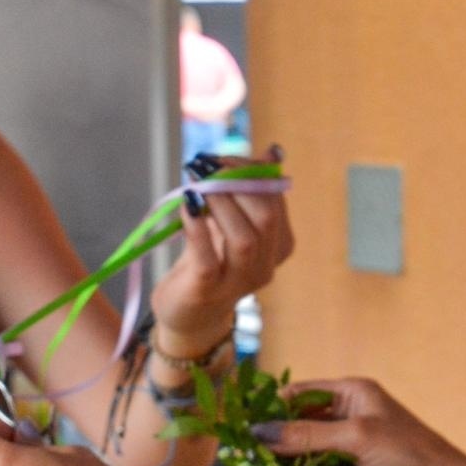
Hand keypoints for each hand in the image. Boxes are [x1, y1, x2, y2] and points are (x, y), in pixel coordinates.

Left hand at [150, 150, 293, 351]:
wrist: (188, 313)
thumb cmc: (210, 260)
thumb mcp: (230, 221)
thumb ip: (247, 189)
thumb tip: (273, 152)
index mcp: (278, 245)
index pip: (275, 200)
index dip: (250, 173)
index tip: (222, 159)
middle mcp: (265, 266)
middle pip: (266, 218)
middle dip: (236, 185)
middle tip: (207, 167)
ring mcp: (238, 283)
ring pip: (244, 239)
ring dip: (219, 204)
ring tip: (196, 186)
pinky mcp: (207, 291)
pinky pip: (208, 259)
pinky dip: (197, 228)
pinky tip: (186, 207)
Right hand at [257, 378, 465, 465]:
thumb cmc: (409, 453)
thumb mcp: (356, 437)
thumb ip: (308, 436)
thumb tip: (260, 433)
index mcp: (352, 393)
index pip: (300, 394)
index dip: (271, 408)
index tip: (241, 427)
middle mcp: (348, 416)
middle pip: (298, 426)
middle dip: (271, 444)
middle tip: (240, 463)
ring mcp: (349, 448)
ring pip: (304, 456)